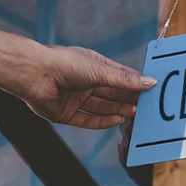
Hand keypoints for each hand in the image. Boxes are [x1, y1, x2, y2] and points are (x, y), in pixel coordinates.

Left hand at [13, 46, 155, 128]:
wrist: (34, 74)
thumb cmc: (66, 64)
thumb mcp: (100, 70)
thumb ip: (124, 80)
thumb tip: (149, 82)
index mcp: (94, 66)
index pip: (119, 76)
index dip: (134, 82)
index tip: (151, 89)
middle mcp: (85, 82)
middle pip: (112, 94)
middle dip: (128, 99)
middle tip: (146, 105)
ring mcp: (75, 98)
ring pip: (101, 107)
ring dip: (118, 110)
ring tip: (135, 113)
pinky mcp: (66, 113)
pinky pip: (87, 120)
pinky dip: (102, 121)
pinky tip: (117, 121)